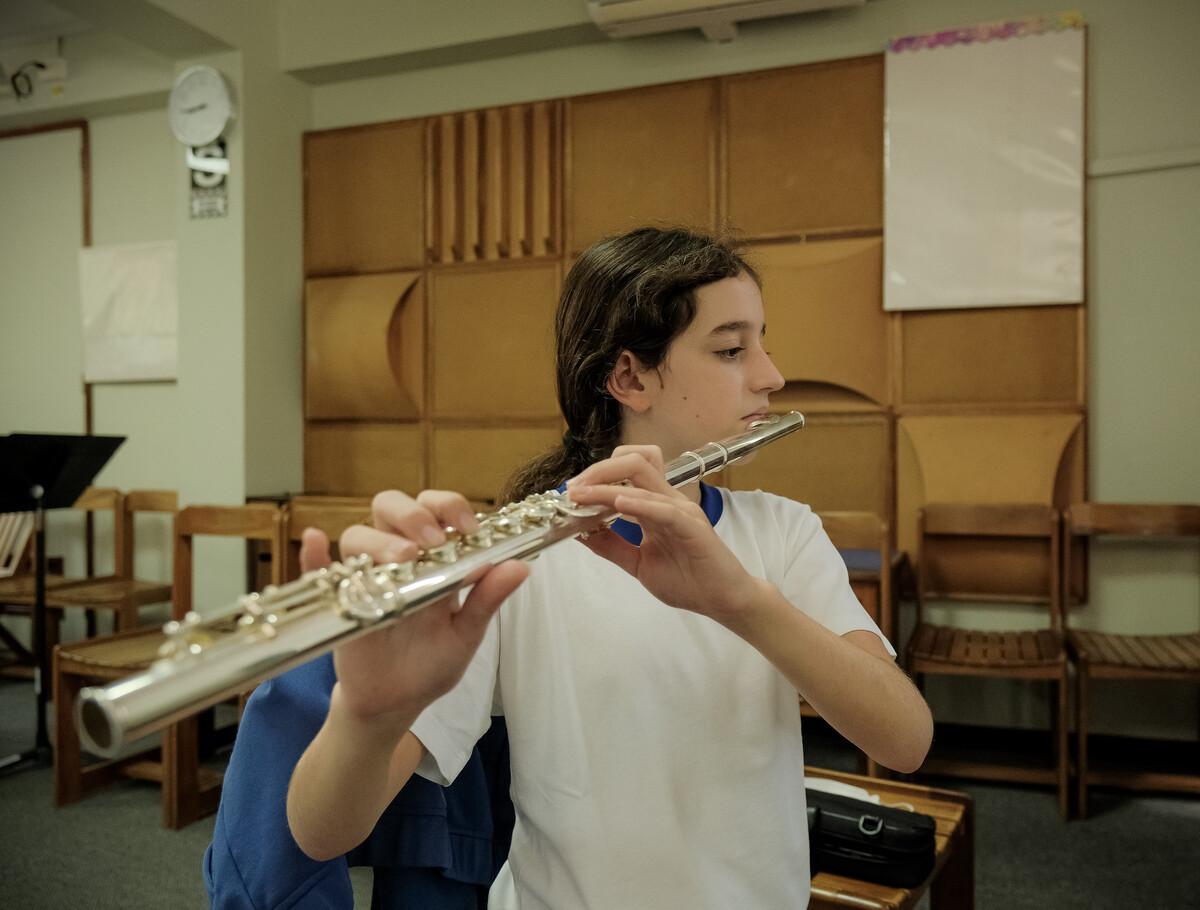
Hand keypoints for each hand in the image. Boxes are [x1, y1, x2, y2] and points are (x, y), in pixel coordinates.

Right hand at [300, 490, 528, 724]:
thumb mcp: (465, 635)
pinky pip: (317, 569)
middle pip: (391, 507)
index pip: (436, 510)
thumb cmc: (431, 664)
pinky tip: (316, 541)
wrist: (395, 703)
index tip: (467, 527)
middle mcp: (396, 557)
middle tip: (433, 541)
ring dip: (378, 539)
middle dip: (412, 514)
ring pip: (357, 534)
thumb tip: (521, 567)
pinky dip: (313, 553)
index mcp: (433, 558)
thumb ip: (488, 600)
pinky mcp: (337, 599)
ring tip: (404, 560)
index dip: (449, 507)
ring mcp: (363, 576)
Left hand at [565, 446, 761, 624]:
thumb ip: (611, 546)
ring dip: (607, 485)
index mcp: (656, 504)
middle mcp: (668, 499)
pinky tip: (618, 505)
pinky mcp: (693, 527)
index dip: (596, 475)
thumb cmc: (687, 581)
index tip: (570, 492)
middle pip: (633, 462)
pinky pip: (663, 508)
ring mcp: (682, 510)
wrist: (722, 601)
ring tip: (581, 495)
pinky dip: (639, 503)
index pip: (626, 471)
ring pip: (643, 479)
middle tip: (572, 489)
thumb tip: (579, 532)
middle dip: (598, 470)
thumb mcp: (638, 563)